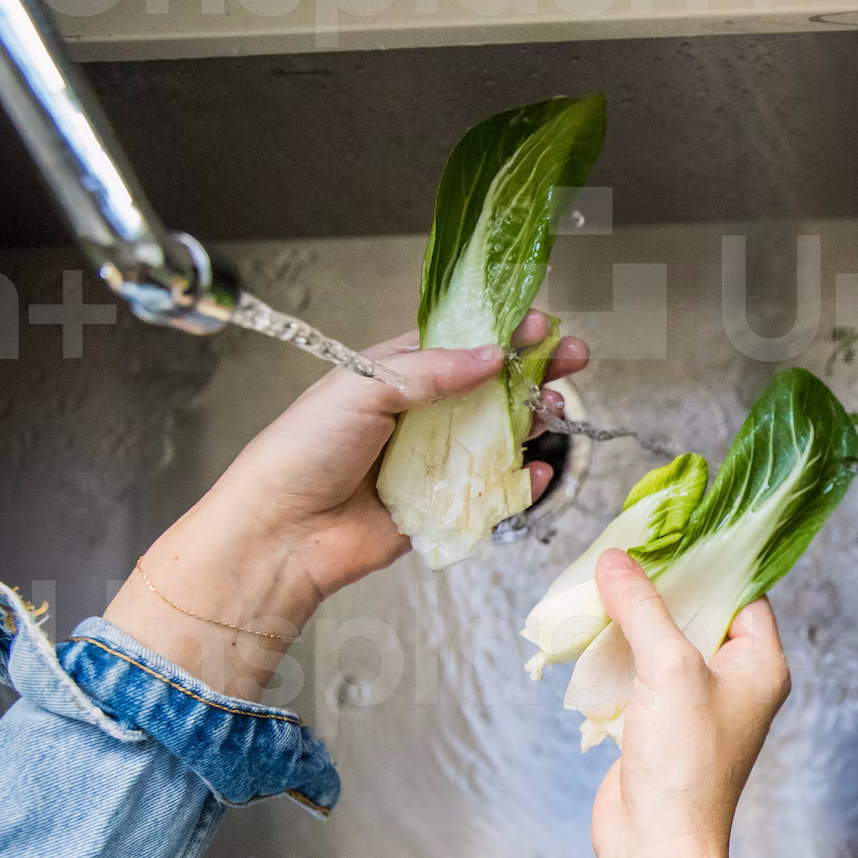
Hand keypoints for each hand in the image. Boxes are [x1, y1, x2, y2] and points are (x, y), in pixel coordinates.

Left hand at [103, 312, 587, 699]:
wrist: (282, 533)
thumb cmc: (303, 450)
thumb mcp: (361, 386)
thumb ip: (430, 370)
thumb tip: (491, 356)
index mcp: (395, 373)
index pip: (459, 343)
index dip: (503, 331)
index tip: (543, 324)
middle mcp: (421, 413)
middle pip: (491, 386)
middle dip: (534, 371)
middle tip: (575, 359)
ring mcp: (435, 460)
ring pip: (501, 435)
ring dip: (534, 421)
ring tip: (557, 412)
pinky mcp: (445, 506)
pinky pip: (495, 491)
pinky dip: (524, 482)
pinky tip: (540, 470)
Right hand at [588, 550, 789, 857]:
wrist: (657, 842)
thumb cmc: (685, 763)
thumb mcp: (669, 667)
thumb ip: (644, 608)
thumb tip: (617, 561)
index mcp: (760, 665)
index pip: (743, 593)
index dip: (709, 562)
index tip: (672, 531)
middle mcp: (733, 682)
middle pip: (697, 614)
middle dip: (660, 588)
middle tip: (624, 553)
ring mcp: (694, 704)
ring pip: (662, 642)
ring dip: (630, 620)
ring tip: (598, 585)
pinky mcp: (658, 724)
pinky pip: (637, 673)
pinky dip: (614, 653)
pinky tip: (587, 632)